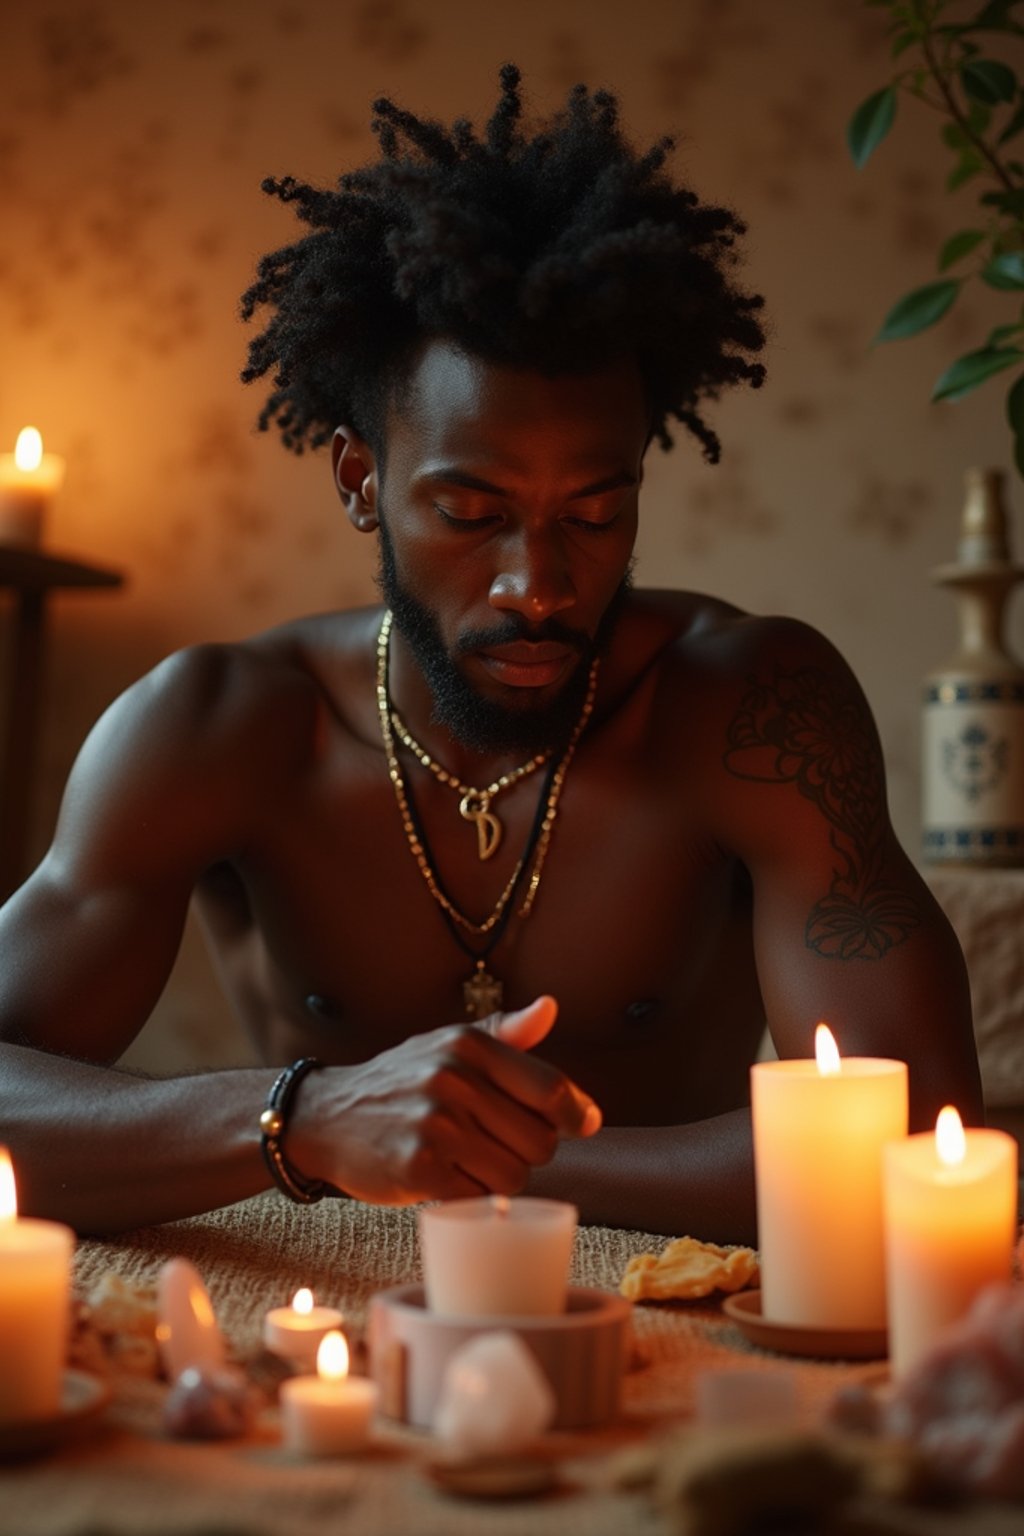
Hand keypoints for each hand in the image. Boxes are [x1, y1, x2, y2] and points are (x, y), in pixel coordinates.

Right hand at [286, 996, 601, 1204]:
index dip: (574, 1113)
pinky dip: (469, 1196)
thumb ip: (504, 1033)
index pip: (550, 1088)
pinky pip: (478, 1198)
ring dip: (498, 1178)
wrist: (326, 1116)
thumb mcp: (447, 1045)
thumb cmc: (401, 1082)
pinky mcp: (417, 1168)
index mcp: (468, 1046)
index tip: (582, 1124)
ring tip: (467, 1160)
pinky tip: (446, 1178)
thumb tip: (550, 1009)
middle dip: (527, 1150)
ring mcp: (435, 1125)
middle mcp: (453, 1079)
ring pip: (513, 1175)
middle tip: (496, 1143)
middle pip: (540, 1141)